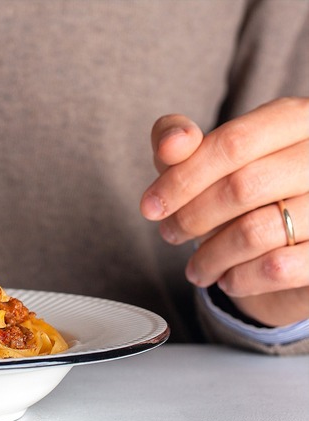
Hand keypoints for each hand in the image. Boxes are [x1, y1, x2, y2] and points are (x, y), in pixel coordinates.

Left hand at [141, 97, 308, 326]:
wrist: (299, 239)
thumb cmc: (244, 189)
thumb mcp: (203, 156)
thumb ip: (178, 139)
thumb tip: (173, 144)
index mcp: (297, 118)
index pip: (233, 143)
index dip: (183, 177)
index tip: (149, 207)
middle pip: (243, 187)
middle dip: (192, 218)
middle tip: (169, 235)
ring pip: (258, 231)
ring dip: (211, 256)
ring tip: (195, 267)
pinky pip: (280, 268)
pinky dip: (241, 278)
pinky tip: (228, 280)